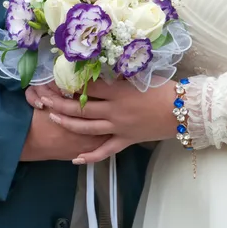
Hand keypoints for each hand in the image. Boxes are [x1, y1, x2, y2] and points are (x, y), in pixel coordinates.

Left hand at [33, 80, 176, 163]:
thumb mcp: (140, 76)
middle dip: (59, 102)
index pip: (88, 87)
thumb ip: (119, 75)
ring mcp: (119, 128)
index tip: (57, 78)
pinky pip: (105, 151)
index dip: (70, 83)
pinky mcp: (125, 141)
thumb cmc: (164, 88)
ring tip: (52, 116)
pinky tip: (75, 158)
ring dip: (68, 123)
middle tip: (43, 97)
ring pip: (87, 128)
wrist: (183, 110)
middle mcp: (114, 111)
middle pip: (81, 108)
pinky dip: (90, 156)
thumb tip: (101, 68)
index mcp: (118, 92)